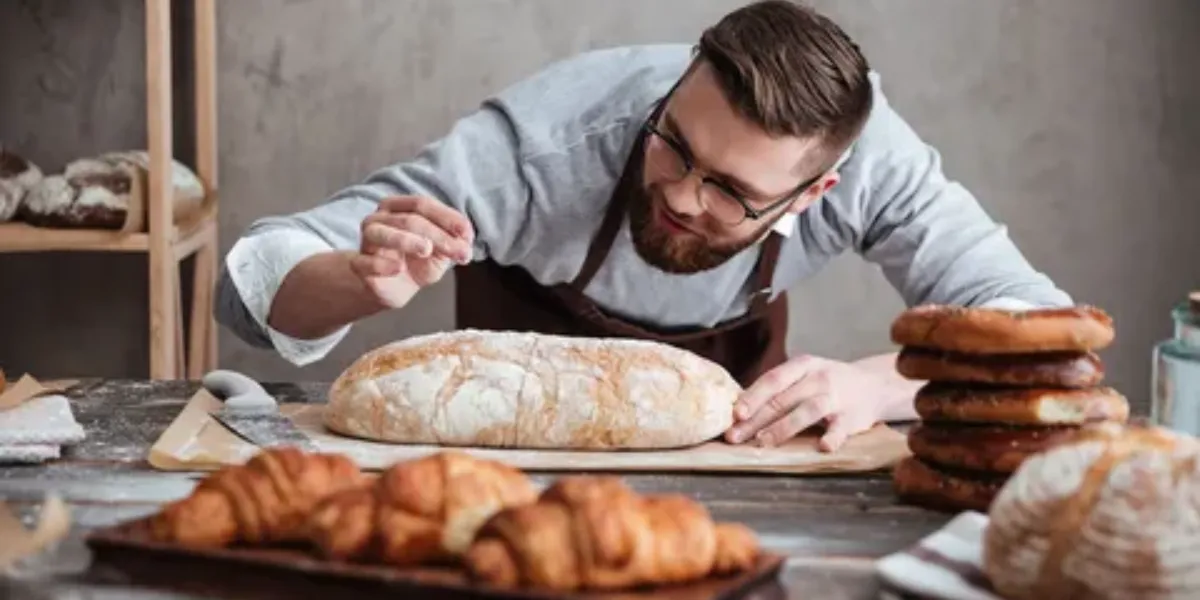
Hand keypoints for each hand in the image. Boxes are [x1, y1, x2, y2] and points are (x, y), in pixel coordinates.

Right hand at [351, 195, 474, 306]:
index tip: (466, 234)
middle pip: (409, 220)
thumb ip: (454, 242)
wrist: (396, 288)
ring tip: (426, 250)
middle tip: (460, 253)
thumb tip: (466, 239)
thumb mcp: (441, 250)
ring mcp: (367, 240)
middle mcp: (379, 218)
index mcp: (399, 207)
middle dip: (439, 236)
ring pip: (382, 233)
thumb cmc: (417, 262)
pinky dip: (381, 264)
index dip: (446, 217)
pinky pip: (365, 261)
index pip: (422, 204)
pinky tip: (398, 268)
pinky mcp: (359, 264)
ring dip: (406, 240)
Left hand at [724, 355, 889, 451]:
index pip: (772, 380)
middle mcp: (818, 378)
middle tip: (735, 436)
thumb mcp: (803, 376)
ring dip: (783, 428)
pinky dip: (832, 437)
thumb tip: (738, 410)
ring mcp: (836, 397)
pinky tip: (822, 446)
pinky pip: (841, 428)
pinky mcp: (852, 417)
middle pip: (783, 399)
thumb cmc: (826, 384)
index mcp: (802, 366)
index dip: (752, 397)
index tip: (735, 414)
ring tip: (763, 442)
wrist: (873, 385)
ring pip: (807, 411)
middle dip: (756, 419)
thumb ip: (778, 390)